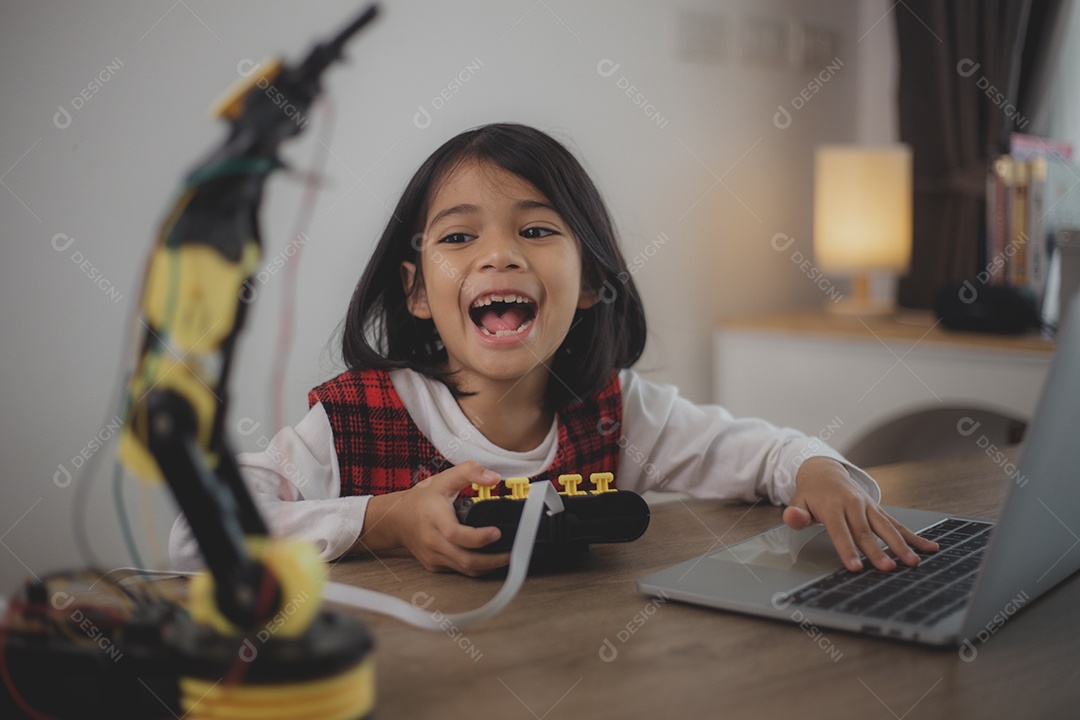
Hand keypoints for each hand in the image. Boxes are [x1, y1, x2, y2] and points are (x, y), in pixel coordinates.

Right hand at [357, 461, 510, 575]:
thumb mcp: (443, 478)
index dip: (478, 537)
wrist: (396, 519)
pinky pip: (459, 570)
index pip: (456, 534)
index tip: (497, 532)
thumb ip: (469, 472)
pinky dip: (477, 567)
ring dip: (488, 566)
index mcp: (434, 517)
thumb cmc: (421, 499)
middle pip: (465, 559)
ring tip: (507, 557)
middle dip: (492, 560)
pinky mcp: (435, 565)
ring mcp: (433, 556)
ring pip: (465, 569)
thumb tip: (494, 477)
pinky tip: (490, 558)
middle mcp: (432, 540)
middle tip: (513, 552)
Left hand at [782, 457, 938, 571]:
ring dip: (901, 545)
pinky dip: (914, 536)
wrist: (826, 471)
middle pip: (866, 532)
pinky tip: (931, 548)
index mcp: (833, 506)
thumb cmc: (811, 493)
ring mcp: (869, 507)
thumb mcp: (798, 501)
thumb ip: (796, 513)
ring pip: (887, 528)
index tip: (856, 566)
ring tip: (913, 562)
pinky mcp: (879, 510)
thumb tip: (791, 517)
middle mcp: (854, 505)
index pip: (840, 531)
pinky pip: (898, 524)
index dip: (848, 549)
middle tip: (888, 569)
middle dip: (878, 551)